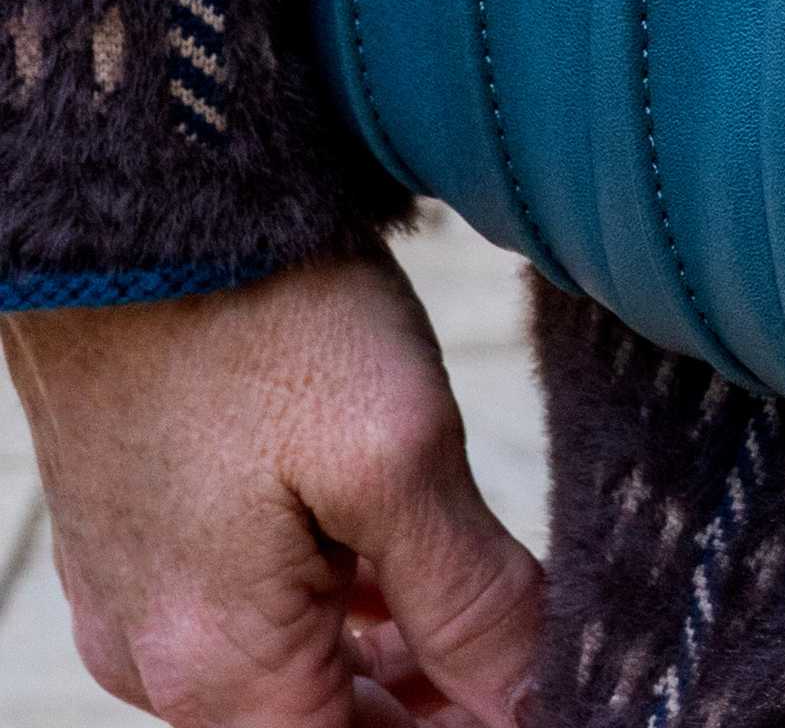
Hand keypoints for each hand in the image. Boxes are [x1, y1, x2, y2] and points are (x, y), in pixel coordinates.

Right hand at [2, 246, 542, 726]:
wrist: (132, 203)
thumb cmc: (254, 313)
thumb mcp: (397, 450)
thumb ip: (470, 598)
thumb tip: (533, 697)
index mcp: (219, 670)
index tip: (556, 685)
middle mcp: (160, 662)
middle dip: (436, 702)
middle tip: (532, 637)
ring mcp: (138, 603)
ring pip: (288, 678)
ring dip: (390, 658)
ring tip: (487, 598)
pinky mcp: (137, 542)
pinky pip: (245, 618)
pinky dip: (330, 609)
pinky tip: (396, 560)